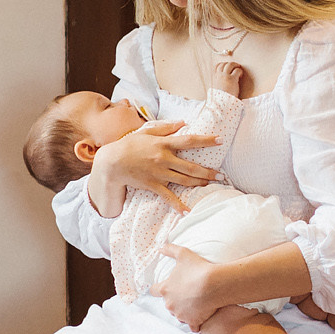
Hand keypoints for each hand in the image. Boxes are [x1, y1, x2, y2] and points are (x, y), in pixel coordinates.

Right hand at [90, 119, 216, 213]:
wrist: (112, 163)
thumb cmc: (129, 145)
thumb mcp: (146, 132)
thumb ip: (166, 128)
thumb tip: (183, 122)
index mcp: (163, 144)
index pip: (189, 140)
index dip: (206, 140)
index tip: (220, 140)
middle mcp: (164, 159)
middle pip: (191, 166)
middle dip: (209, 172)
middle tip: (222, 175)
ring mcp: (159, 173)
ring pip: (185, 180)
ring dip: (200, 183)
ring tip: (212, 184)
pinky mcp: (153, 185)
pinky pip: (168, 196)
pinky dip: (178, 205)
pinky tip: (187, 211)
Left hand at [155, 246, 224, 329]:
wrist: (214, 285)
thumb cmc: (198, 269)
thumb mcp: (183, 254)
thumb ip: (170, 250)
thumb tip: (160, 247)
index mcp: (165, 289)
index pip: (154, 290)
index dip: (158, 288)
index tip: (163, 288)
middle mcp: (170, 304)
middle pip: (168, 303)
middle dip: (175, 300)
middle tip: (187, 293)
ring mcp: (181, 314)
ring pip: (180, 314)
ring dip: (185, 311)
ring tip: (196, 303)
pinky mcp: (193, 322)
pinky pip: (193, 326)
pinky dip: (196, 322)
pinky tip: (202, 317)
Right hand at [211, 57, 249, 98]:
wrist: (221, 103)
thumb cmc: (219, 99)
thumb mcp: (216, 90)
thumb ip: (218, 84)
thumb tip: (221, 84)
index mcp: (215, 78)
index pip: (217, 67)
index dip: (222, 65)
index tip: (227, 67)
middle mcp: (219, 76)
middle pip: (223, 64)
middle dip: (229, 64)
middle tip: (234, 66)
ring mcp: (225, 77)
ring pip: (229, 65)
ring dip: (235, 65)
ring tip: (238, 67)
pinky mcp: (232, 79)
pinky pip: (237, 70)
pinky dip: (239, 71)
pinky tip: (241, 75)